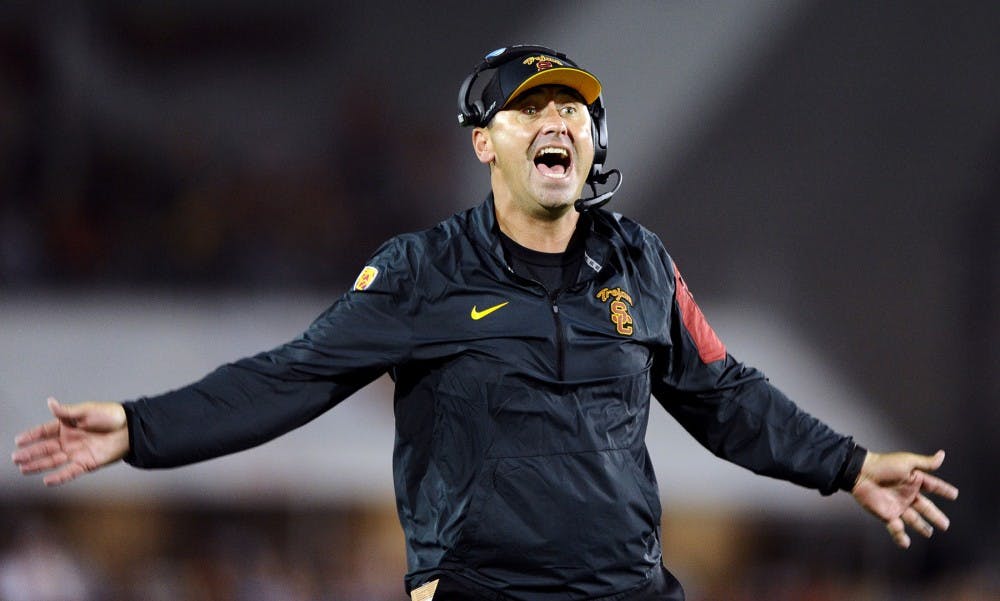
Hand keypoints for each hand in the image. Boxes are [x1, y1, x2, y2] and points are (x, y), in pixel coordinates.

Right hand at [12, 397, 129, 485]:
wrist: (130, 429)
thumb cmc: (110, 416)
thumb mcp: (87, 410)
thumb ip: (67, 411)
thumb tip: (50, 402)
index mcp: (67, 426)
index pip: (45, 431)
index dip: (31, 436)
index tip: (18, 440)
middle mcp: (69, 440)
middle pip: (45, 448)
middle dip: (30, 453)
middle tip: (15, 457)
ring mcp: (76, 453)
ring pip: (53, 461)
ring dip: (38, 465)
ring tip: (23, 469)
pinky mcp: (86, 463)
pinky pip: (70, 472)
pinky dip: (59, 477)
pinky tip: (47, 481)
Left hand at [851, 449, 957, 547]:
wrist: (860, 474)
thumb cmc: (883, 465)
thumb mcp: (907, 462)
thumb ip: (926, 463)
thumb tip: (942, 455)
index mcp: (914, 481)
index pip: (933, 486)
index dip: (943, 490)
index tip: (954, 495)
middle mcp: (907, 494)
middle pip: (925, 508)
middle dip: (935, 516)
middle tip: (945, 525)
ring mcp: (897, 505)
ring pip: (913, 519)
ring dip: (921, 527)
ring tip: (929, 533)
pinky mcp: (886, 514)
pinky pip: (895, 528)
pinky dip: (900, 536)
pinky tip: (906, 543)